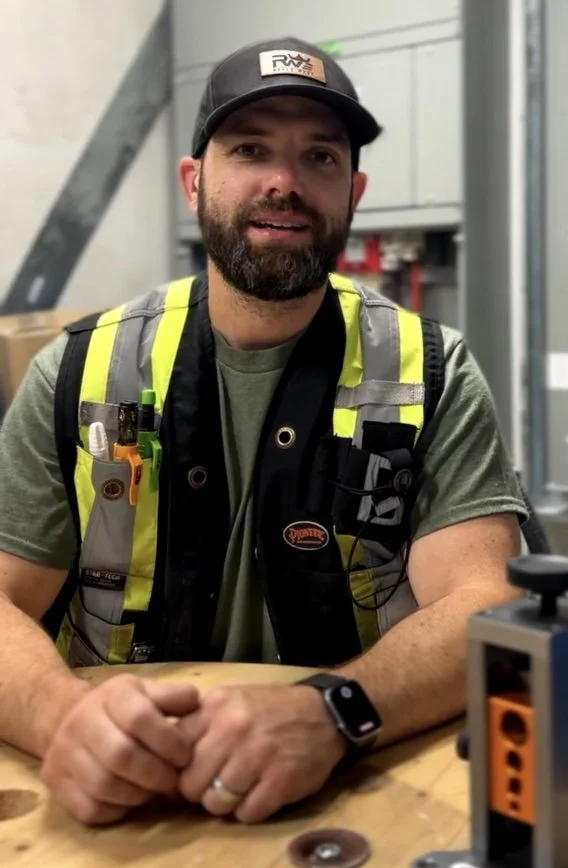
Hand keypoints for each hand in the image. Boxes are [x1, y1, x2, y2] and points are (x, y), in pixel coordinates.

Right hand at [40, 674, 198, 824]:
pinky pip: (89, 808)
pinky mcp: (55, 782)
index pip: (140, 718)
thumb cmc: (120, 707)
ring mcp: (64, 753)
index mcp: (112, 695)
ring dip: (138, 794)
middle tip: (173, 780)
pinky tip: (130, 799)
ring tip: (153, 789)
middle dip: (155, 773)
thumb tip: (196, 702)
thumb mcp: (146, 691)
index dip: (167, 741)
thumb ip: (173, 697)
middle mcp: (82, 721)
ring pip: (104, 785)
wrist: (67, 717)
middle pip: (120, 755)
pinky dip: (116, 809)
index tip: (185, 755)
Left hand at [176, 684, 346, 822]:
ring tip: (240, 790)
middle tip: (216, 785)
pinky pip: (246, 813)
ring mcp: (258, 755)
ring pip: (215, 802)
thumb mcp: (231, 701)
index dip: (180, 768)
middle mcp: (233, 728)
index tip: (191, 772)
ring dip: (225, 804)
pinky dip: (250, 810)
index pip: (174, 750)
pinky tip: (260, 794)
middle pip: (191, 783)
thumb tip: (166, 760)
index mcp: (216, 706)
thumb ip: (200, 724)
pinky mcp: (280, 781)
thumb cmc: (271, 709)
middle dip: (200, 791)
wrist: (324, 713)